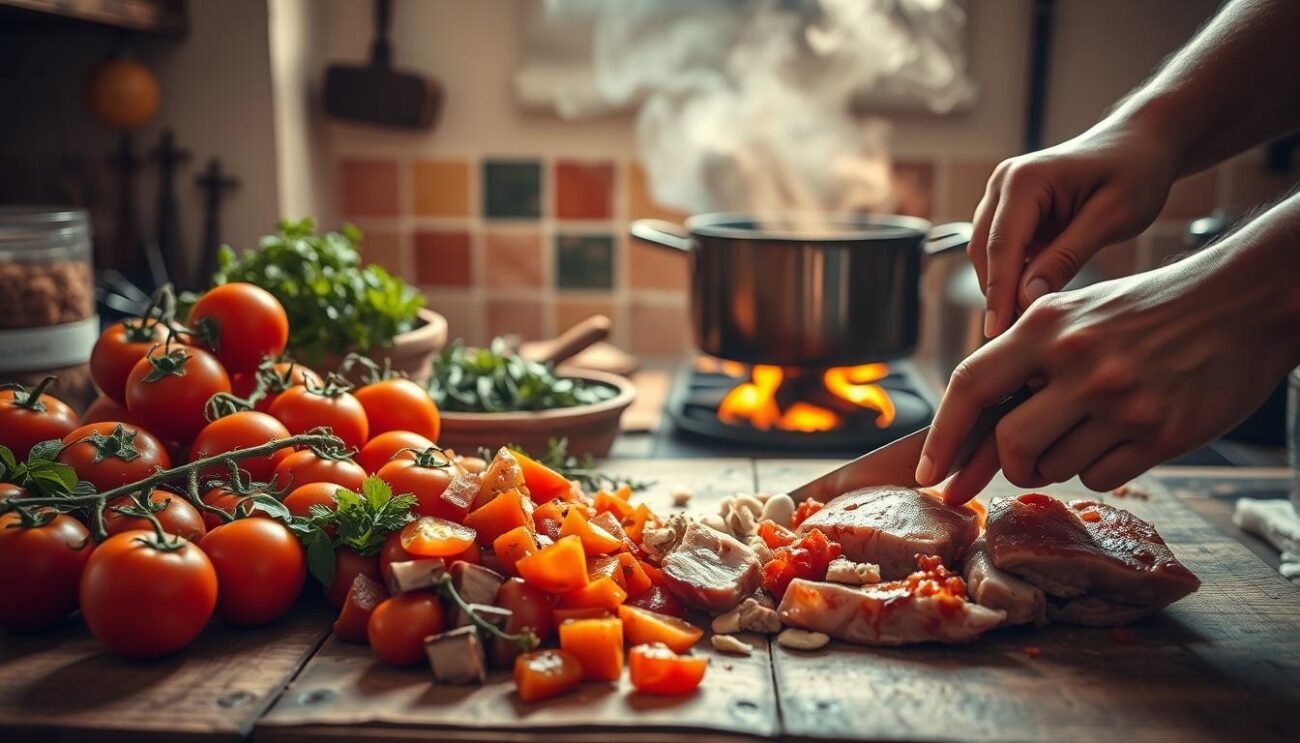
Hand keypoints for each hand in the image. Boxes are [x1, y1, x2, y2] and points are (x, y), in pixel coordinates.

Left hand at [917, 247, 1296, 503]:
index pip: (971, 384)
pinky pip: (1098, 478)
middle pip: (1010, 444)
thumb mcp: (1075, 313)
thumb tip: (970, 425)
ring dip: (1056, 463)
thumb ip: (1023, 359)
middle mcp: (1080, 362)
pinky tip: (1120, 435)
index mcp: (1047, 324)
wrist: (1242, 302)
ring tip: (1088, 426)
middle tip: (1022, 459)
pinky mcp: (1162, 434)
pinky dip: (1097, 469)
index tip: (927, 472)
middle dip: (1008, 463)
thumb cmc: (1147, 310)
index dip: (942, 435)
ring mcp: (1122, 400)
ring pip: (1054, 468)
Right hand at [972, 123, 1180, 337]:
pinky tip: (1032, 301)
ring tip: (1023, 326)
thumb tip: (1026, 298)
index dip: (998, 293)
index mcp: (1024, 179)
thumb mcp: (1111, 217)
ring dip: (1002, 286)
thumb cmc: (1135, 170)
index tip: (996, 333)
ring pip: (987, 253)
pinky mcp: (1011, 209)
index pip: (1000, 246)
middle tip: (1014, 339)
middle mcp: (1003, 183)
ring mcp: (1002, 195)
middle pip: (984, 252)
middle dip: (996, 294)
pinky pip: (1002, 249)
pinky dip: (1012, 275)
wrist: (1141, 143)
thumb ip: (1066, 257)